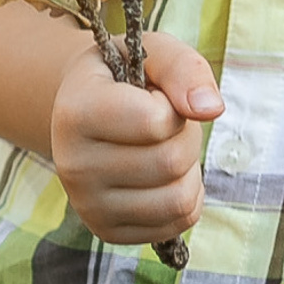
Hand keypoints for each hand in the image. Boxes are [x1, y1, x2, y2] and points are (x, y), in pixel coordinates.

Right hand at [49, 36, 222, 246]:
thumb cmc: (125, 76)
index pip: (155, 122)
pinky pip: (177, 223)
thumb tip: (211, 110)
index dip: (171, 104)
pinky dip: (187, 195)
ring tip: (162, 147)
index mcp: (76, 113)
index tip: (152, 95)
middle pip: (171, 162)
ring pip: (179, 200)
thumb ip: (184, 69)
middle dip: (185, 136)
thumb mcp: (153, 51)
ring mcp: (87, 205)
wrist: (85, 112)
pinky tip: (163, 175)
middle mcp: (73, 165)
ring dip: (188, 168)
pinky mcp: (107, 231)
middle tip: (162, 121)